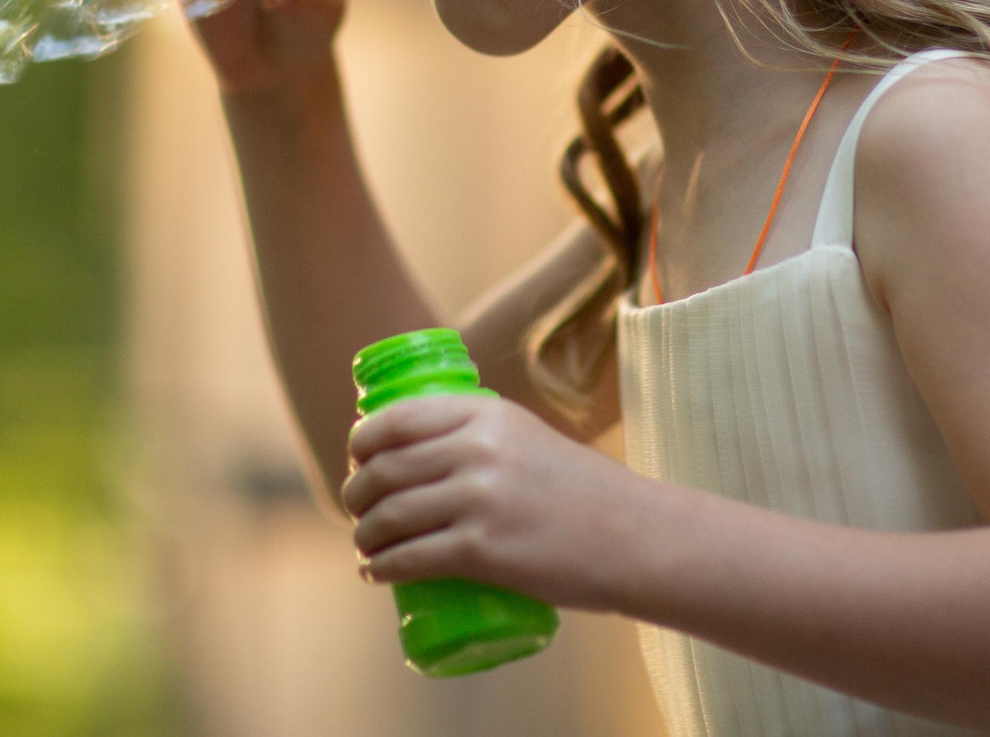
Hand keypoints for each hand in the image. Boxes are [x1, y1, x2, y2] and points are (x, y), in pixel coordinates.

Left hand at [342, 393, 640, 612]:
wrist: (633, 537)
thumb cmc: (582, 491)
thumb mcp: (527, 438)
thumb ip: (481, 436)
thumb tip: (425, 452)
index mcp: (486, 416)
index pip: (398, 419)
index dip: (364, 442)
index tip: (358, 459)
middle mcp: (477, 450)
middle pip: (385, 469)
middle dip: (356, 493)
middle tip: (357, 509)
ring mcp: (478, 501)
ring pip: (389, 516)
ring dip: (364, 534)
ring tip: (366, 545)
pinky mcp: (482, 551)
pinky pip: (410, 558)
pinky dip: (381, 568)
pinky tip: (374, 573)